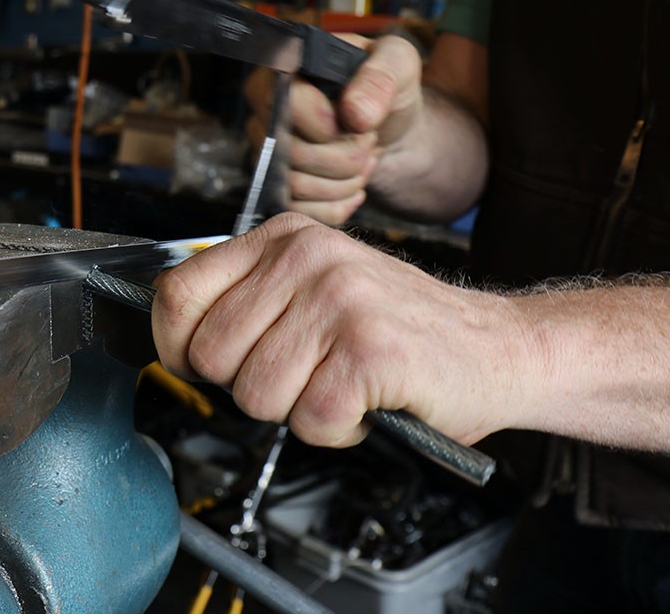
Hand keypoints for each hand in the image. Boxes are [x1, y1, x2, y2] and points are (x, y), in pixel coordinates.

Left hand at [151, 213, 532, 447]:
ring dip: (296, 411)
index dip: (178, 345)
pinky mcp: (371, 351)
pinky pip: (309, 421)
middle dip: (247, 387)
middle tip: (300, 377)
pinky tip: (364, 404)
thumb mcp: (311, 289)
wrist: (496, 348)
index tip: (208, 366)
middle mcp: (309, 259)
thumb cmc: (396, 331)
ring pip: (255, 395)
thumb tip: (173, 338)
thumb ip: (246, 301)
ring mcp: (341, 301)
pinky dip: (335, 431)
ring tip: (338, 386)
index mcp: (283, 239)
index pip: (177, 292)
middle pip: (210, 356)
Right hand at [244, 35, 422, 224]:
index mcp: (289, 70)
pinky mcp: (278, 186)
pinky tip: (353, 185)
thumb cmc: (388, 91)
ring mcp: (268, 153)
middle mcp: (267, 111)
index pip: (284, 103)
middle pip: (290, 153)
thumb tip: (354, 113)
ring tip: (364, 161)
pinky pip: (298, 210)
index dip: (323, 122)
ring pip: (294, 186)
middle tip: (368, 141)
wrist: (391, 130)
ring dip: (343, 182)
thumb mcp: (398, 65)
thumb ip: (380, 78)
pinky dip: (336, 205)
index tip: (356, 123)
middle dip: (344, 157)